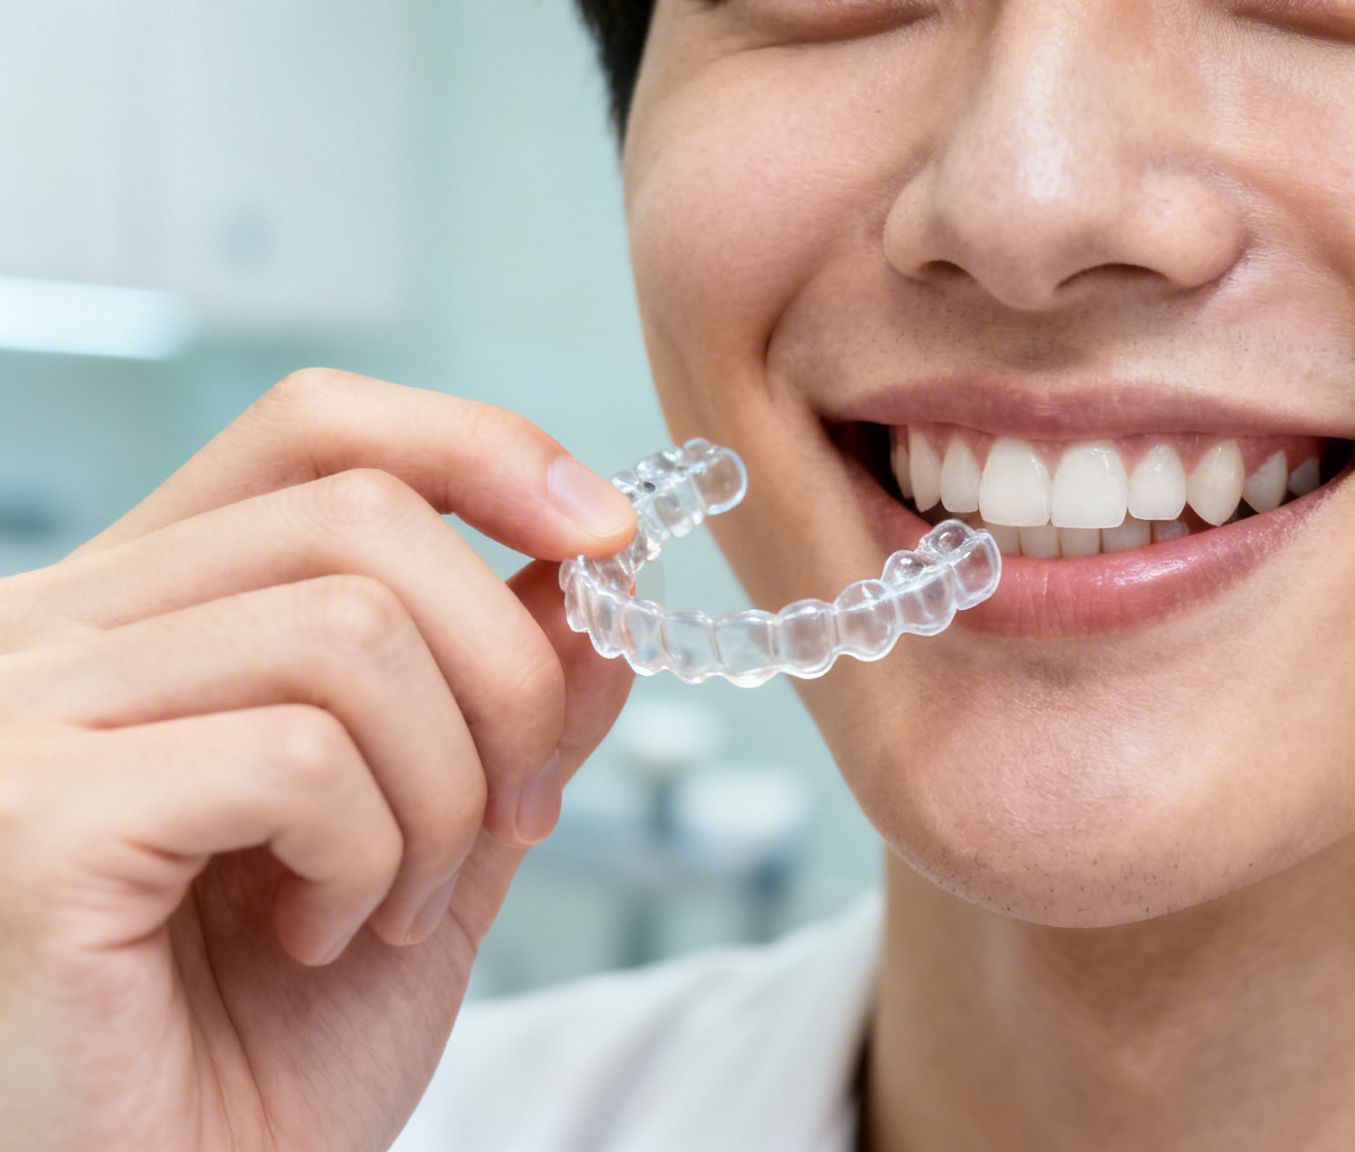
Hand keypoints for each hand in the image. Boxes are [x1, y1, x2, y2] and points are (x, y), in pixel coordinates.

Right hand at [0, 370, 640, 1151]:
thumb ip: (506, 708)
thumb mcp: (434, 844)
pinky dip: (368, 855)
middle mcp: (53, 631)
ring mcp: (23, 718)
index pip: (313, 428)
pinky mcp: (32, 821)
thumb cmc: (263, 1047)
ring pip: (348, 633)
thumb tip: (594, 576)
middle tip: (511, 821)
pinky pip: (294, 757)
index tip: (602, 544)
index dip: (480, 451)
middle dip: (504, 676)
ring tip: (392, 904)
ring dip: (440, 790)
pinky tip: (320, 937)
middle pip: (363, 519)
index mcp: (143, 612)